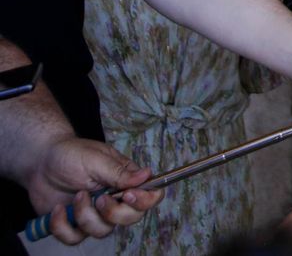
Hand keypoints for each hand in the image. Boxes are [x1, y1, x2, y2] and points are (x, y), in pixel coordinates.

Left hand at [29, 139, 162, 243]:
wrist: (39, 164)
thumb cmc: (71, 155)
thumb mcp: (96, 159)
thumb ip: (119, 172)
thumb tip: (147, 175)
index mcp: (126, 181)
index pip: (150, 196)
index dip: (145, 200)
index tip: (128, 195)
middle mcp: (115, 200)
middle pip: (130, 219)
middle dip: (114, 213)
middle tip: (100, 199)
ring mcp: (95, 214)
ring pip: (103, 231)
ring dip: (86, 216)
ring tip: (76, 196)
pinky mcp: (74, 225)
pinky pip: (74, 238)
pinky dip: (63, 226)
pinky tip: (57, 210)